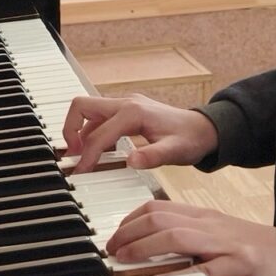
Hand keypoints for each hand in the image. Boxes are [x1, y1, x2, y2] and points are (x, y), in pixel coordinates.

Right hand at [60, 94, 219, 174]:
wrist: (204, 129)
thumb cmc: (191, 139)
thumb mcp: (175, 152)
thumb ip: (152, 157)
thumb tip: (131, 161)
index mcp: (133, 112)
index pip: (97, 134)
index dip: (87, 155)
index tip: (81, 172)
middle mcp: (126, 103)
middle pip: (81, 106)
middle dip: (71, 130)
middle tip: (73, 155)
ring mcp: (125, 105)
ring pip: (88, 111)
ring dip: (80, 131)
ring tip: (82, 156)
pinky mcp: (127, 111)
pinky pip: (99, 118)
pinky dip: (92, 133)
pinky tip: (99, 152)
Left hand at [106, 202, 275, 275]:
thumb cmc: (255, 255)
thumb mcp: (218, 243)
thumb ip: (189, 244)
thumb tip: (153, 253)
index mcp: (204, 217)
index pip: (158, 208)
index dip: (130, 221)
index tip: (114, 237)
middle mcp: (211, 225)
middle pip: (161, 218)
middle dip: (129, 232)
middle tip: (111, 250)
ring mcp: (227, 243)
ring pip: (178, 237)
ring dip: (145, 248)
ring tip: (125, 260)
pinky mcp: (242, 264)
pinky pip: (206, 269)